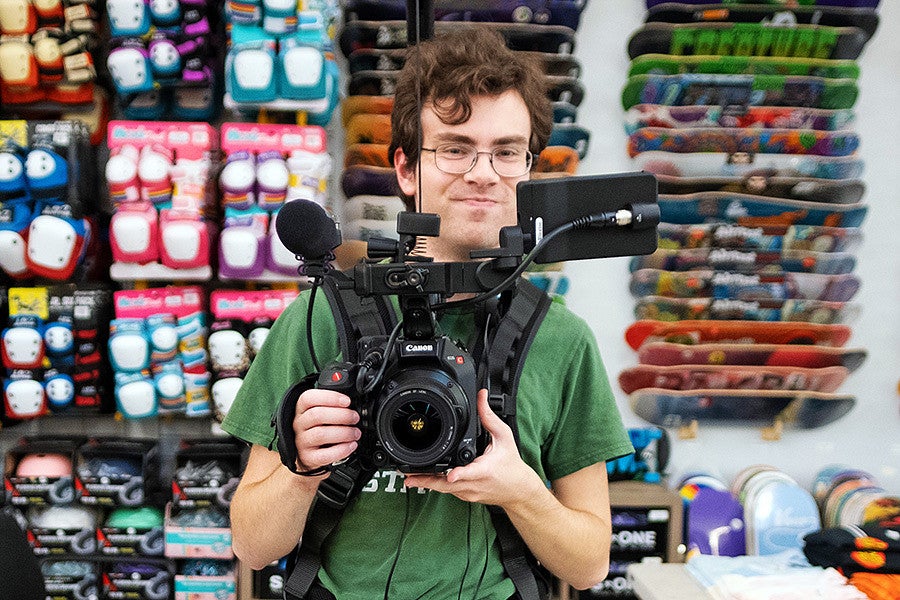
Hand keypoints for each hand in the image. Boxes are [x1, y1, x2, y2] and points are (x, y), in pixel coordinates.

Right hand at [292, 388, 360, 473]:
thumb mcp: (321, 411)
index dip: (330, 397)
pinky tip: (351, 445)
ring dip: (344, 433)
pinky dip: (341, 450)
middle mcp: (299, 424)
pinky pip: (324, 455)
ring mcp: (301, 442)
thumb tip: (348, 398)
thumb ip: (332, 404)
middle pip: (317, 415)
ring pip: (320, 435)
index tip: (347, 401)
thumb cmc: (318, 427)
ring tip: (356, 433)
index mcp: (302, 409)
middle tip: (355, 418)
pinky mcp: (308, 458)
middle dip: (341, 415)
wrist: (307, 453)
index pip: (309, 398)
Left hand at [403, 390, 544, 506]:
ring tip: (410, 478)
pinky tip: (423, 479)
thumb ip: (489, 417)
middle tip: (409, 477)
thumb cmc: (512, 465)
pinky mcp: (465, 496)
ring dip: (427, 483)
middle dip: (428, 481)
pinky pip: (448, 490)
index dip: (458, 474)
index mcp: (484, 470)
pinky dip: (436, 484)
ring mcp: (469, 493)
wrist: (518, 491)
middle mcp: (475, 484)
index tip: (450, 474)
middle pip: (448, 484)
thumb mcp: (504, 437)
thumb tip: (481, 397)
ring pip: (444, 489)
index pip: (469, 473)